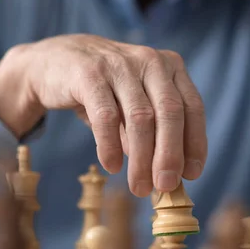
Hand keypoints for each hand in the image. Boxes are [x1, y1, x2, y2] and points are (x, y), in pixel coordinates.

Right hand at [0, 34, 206, 196]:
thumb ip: (153, 133)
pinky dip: (110, 146)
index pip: (192, 107)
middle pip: (170, 113)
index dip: (195, 143)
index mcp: (170, 66)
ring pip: (140, 118)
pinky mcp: (90, 74)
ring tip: (139, 186)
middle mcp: (150, 61)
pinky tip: (112, 167)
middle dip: (170, 155)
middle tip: (165, 187)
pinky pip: (105, 116)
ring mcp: (120, 64)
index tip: (192, 175)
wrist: (54, 63)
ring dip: (142, 159)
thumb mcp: (135, 106)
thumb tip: (169, 175)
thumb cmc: (104, 91)